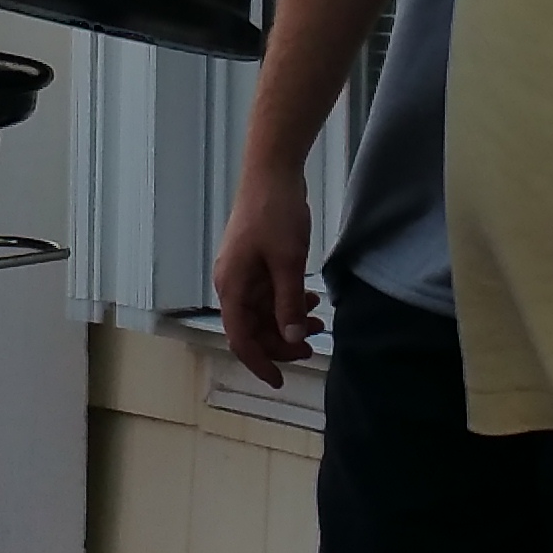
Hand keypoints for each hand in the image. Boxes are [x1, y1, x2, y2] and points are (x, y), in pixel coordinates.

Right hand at [213, 161, 322, 384]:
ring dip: (288, 322)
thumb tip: (290, 337)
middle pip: (253, 328)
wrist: (272, 172)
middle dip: (282, 342)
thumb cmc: (276, 214)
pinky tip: (312, 301)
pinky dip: (289, 302)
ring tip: (320, 324)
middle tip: (313, 346)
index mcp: (232, 287)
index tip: (280, 381)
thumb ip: (289, 303)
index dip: (260, 363)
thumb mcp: (288, 262)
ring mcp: (243, 272)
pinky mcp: (255, 261)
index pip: (241, 339)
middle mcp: (232, 284)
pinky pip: (269, 293)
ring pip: (263, 312)